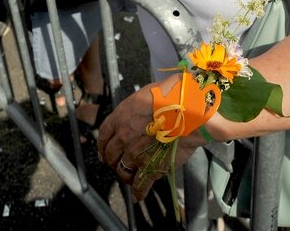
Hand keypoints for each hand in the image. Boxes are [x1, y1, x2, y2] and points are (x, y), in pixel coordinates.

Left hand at [97, 77, 202, 200]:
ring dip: (125, 176)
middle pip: (110, 155)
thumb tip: (139, 111)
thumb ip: (136, 108)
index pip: (103, 135)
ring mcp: (135, 155)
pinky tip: (139, 195)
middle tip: (118, 164)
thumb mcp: (146, 95)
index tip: (104, 151)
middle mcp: (123, 138)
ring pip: (123, 172)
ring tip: (130, 177)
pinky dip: (139, 192)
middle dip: (113, 161)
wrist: (187, 111)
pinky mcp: (151, 168)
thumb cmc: (169, 97)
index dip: (103, 145)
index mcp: (120, 117)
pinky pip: (140, 185)